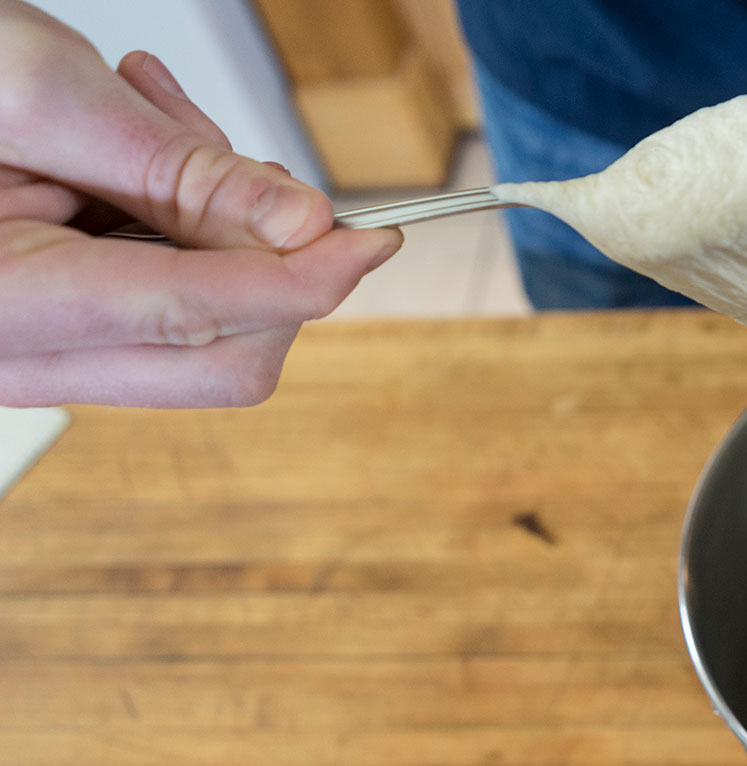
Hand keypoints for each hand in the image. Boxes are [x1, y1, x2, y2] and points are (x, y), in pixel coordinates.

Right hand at [0, 1, 401, 407]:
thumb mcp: (40, 92)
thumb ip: (178, 168)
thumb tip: (305, 224)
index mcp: (2, 308)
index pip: (192, 318)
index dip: (301, 281)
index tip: (375, 241)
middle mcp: (25, 358)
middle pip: (222, 358)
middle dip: (265, 257)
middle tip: (234, 158)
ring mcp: (50, 356)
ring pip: (213, 330)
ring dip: (221, 222)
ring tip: (146, 108)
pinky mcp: (76, 333)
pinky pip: (180, 304)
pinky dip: (189, 225)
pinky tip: (139, 144)